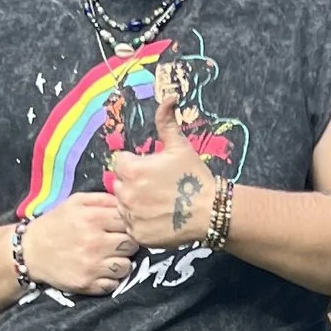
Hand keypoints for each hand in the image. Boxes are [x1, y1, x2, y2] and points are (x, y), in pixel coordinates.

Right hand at [20, 191, 137, 294]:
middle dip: (127, 244)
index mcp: (93, 218)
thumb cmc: (56, 224)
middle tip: (116, 243)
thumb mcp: (76, 202)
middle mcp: (94, 243)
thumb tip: (126, 202)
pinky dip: (110, 279)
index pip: (129, 222)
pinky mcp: (87, 284)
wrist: (29, 251)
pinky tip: (100, 271)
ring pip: (126, 267)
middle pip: (132, 245)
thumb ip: (103, 199)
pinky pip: (113, 284)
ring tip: (108, 258)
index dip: (127, 225)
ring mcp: (91, 266)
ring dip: (120, 263)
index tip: (119, 228)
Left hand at [105, 72, 218, 249]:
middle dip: (133, 184)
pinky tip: (159, 218)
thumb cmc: (194, 176)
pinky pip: (132, 226)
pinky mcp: (138, 234)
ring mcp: (131, 216)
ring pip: (124, 206)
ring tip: (158, 203)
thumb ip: (166, 121)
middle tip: (156, 188)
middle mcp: (126, 193)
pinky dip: (142, 223)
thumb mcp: (179, 146)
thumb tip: (168, 96)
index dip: (134, 164)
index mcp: (131, 170)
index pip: (119, 163)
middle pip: (119, 184)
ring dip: (135, 204)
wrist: (210, 211)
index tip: (151, 170)